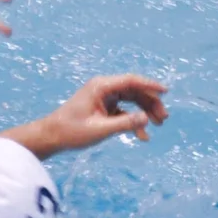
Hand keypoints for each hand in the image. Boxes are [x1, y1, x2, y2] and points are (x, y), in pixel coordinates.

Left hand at [34, 74, 169, 152]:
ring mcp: (104, 97)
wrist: (52, 137)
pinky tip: (142, 135)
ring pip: (131, 100)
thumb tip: (147, 118)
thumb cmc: (72, 131)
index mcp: (101, 86)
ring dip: (144, 111)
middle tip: (163, 118)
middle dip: (150, 103)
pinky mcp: (103, 108)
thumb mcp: (100, 129)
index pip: (131, 81)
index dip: (150, 85)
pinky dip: (133, 120)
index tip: (166, 92)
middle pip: (134, 91)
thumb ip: (125, 123)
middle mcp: (104, 88)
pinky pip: (124, 111)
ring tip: (158, 124)